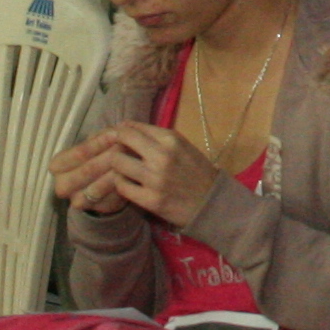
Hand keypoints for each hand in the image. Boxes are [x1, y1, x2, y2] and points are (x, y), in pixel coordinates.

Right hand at [49, 130, 133, 214]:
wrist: (100, 182)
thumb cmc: (95, 156)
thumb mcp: (94, 144)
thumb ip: (101, 137)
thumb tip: (118, 130)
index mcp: (57, 166)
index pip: (79, 153)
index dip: (99, 143)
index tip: (116, 133)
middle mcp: (62, 185)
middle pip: (88, 170)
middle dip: (109, 157)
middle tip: (126, 146)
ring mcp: (77, 200)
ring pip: (99, 187)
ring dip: (117, 171)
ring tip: (131, 159)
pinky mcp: (96, 209)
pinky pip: (111, 198)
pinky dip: (122, 186)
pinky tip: (131, 175)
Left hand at [81, 123, 221, 227]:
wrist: (212, 203)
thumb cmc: (197, 172)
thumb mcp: (183, 146)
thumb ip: (157, 137)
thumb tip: (126, 127)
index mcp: (171, 139)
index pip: (133, 127)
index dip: (123, 132)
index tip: (121, 138)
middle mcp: (162, 156)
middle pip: (122, 141)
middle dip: (117, 145)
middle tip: (121, 152)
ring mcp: (155, 179)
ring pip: (117, 163)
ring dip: (117, 165)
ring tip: (124, 169)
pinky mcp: (150, 200)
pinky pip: (122, 187)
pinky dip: (121, 184)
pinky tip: (128, 184)